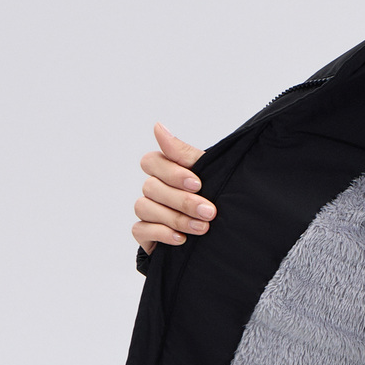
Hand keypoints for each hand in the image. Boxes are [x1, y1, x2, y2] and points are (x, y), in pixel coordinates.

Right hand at [131, 123, 213, 253]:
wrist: (224, 234)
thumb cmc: (215, 197)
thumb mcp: (208, 174)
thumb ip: (184, 153)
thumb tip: (157, 126)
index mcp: (166, 170)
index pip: (151, 161)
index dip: (172, 172)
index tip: (198, 184)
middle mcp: (153, 188)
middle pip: (151, 187)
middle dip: (183, 201)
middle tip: (209, 212)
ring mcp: (147, 210)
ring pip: (145, 208)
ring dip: (175, 218)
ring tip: (202, 228)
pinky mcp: (144, 233)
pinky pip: (140, 229)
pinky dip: (161, 233)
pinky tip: (181, 238)